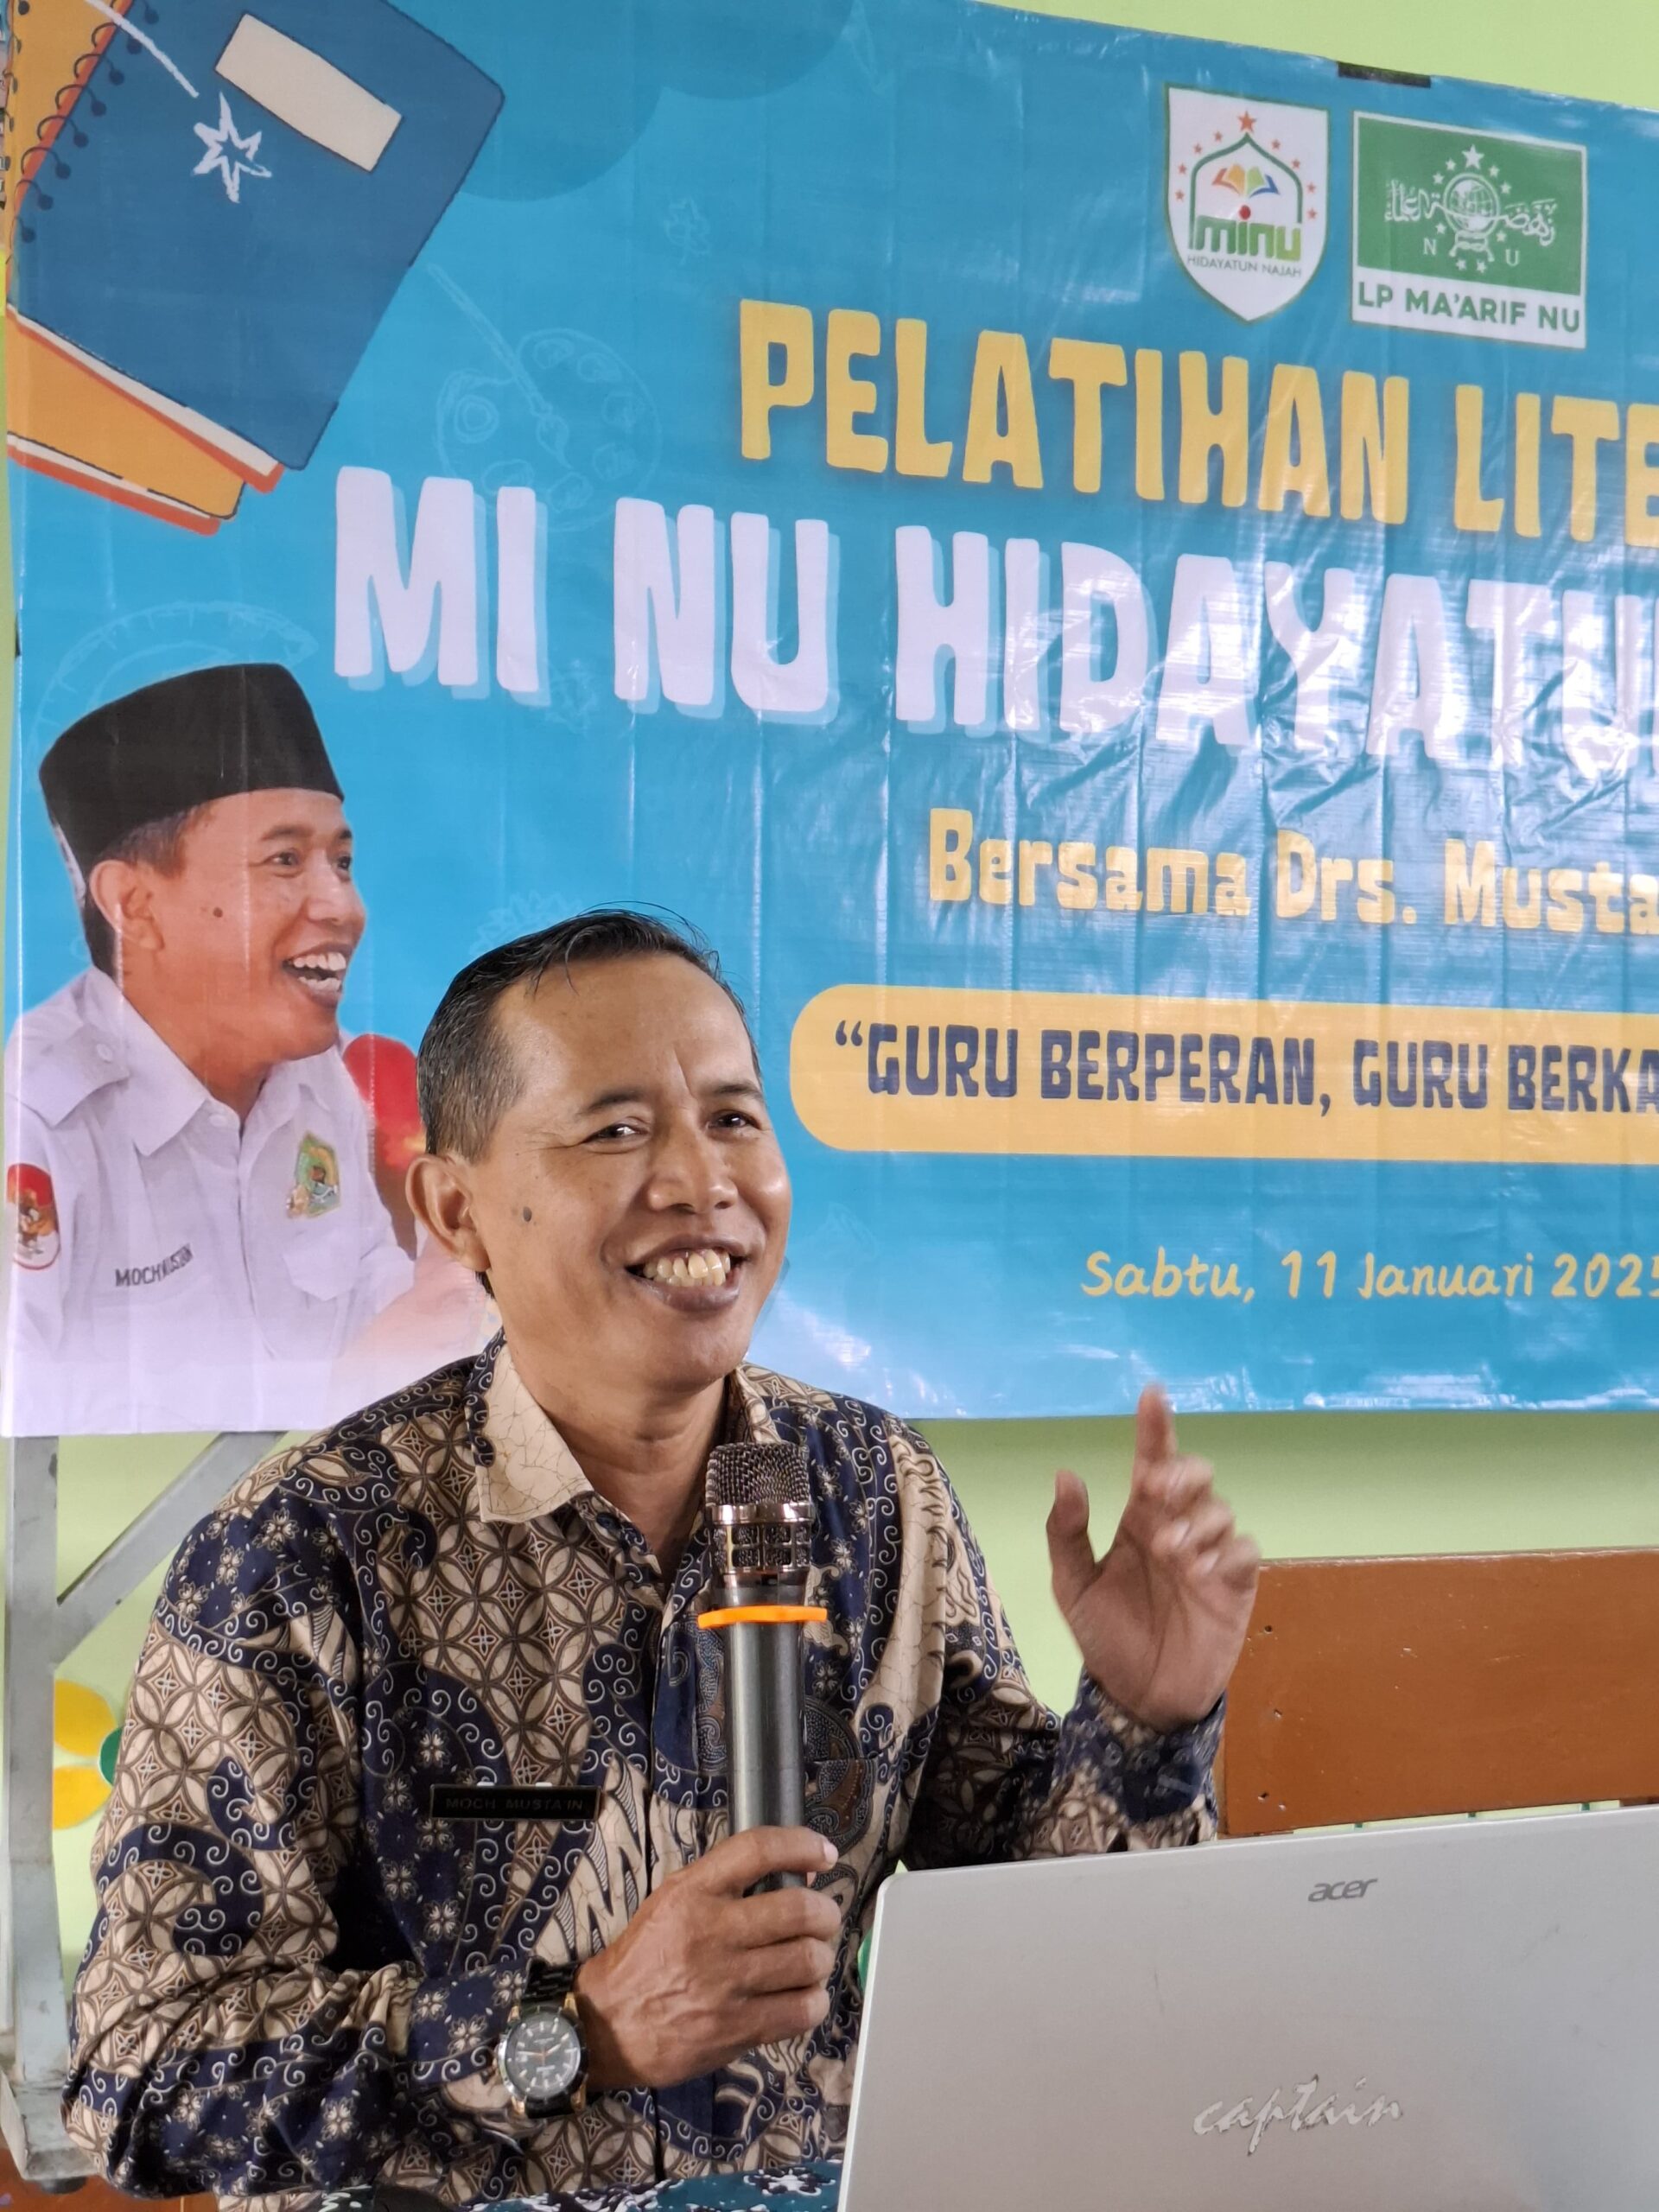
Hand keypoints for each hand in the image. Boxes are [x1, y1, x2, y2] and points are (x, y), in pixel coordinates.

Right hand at [574, 1828, 841, 2091]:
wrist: (606, 2024)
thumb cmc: (645, 1957)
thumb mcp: (672, 1902)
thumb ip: (726, 1884)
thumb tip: (799, 1875)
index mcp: (692, 1893)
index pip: (757, 1850)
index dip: (801, 1845)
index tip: (824, 1854)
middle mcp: (712, 1932)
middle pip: (799, 1910)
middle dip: (825, 1913)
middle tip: (822, 1920)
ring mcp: (726, 1984)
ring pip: (808, 1960)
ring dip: (820, 1959)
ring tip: (810, 1961)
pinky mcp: (736, 2029)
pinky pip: (802, 2010)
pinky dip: (813, 2001)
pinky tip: (802, 1997)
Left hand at [1046, 1384, 1259, 1733]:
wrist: (1138, 1699)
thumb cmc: (1106, 1637)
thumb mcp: (1073, 1587)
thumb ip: (1067, 1533)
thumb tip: (1066, 1474)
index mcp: (1138, 1519)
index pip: (1151, 1462)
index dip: (1155, 1427)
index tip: (1153, 1394)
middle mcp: (1178, 1527)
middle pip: (1195, 1475)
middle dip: (1181, 1472)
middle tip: (1155, 1491)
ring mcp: (1211, 1556)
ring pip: (1221, 1508)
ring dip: (1197, 1520)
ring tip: (1170, 1551)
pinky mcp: (1235, 1587)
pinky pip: (1246, 1551)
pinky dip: (1228, 1550)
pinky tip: (1203, 1569)